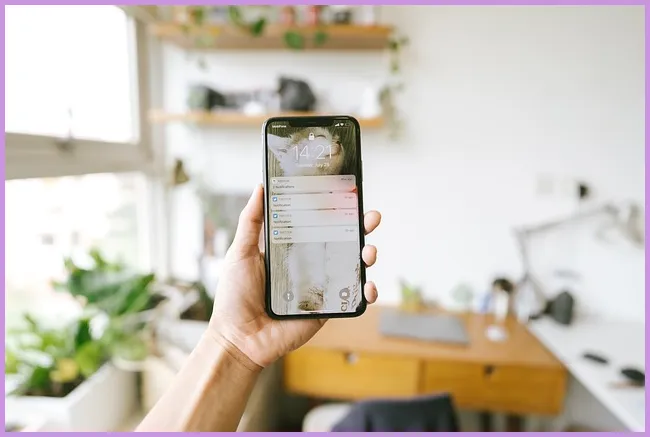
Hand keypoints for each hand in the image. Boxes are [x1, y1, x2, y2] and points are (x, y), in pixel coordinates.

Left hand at [208, 184, 380, 368]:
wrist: (239, 338)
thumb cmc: (235, 296)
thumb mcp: (240, 252)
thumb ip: (251, 221)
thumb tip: (260, 187)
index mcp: (292, 249)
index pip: (320, 224)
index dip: (337, 210)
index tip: (350, 195)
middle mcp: (310, 265)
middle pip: (343, 242)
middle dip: (362, 228)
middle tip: (371, 218)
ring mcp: (321, 287)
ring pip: (353, 267)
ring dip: (368, 256)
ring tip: (369, 251)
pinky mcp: (327, 309)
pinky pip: (352, 298)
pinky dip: (367, 292)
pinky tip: (369, 287)